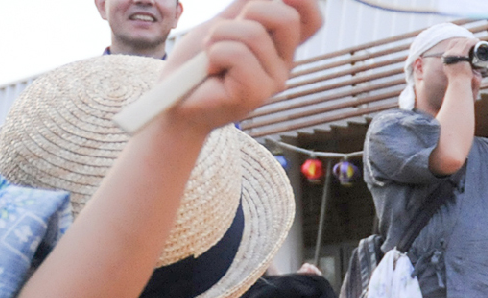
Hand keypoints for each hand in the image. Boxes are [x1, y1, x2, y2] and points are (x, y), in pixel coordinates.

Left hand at [163, 0, 322, 131]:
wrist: (175, 98)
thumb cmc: (199, 60)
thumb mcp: (227, 21)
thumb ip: (248, 4)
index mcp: (281, 45)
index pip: (311, 19)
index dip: (303, 0)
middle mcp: (285, 64)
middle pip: (287, 18)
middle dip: (252, 11)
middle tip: (226, 30)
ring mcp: (274, 81)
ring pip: (254, 33)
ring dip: (220, 34)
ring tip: (210, 53)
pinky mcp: (256, 94)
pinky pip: (237, 53)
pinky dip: (214, 52)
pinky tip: (209, 69)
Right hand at [439, 37, 480, 80]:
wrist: (459, 84)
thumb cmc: (459, 82)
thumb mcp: (454, 74)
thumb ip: (457, 69)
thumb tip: (465, 68)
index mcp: (445, 59)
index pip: (451, 45)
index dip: (458, 42)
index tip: (465, 43)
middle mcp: (448, 55)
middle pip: (456, 42)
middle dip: (464, 40)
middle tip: (472, 42)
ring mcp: (453, 54)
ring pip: (462, 42)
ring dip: (470, 40)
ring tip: (476, 41)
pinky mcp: (460, 54)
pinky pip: (467, 44)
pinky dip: (472, 41)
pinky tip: (477, 41)